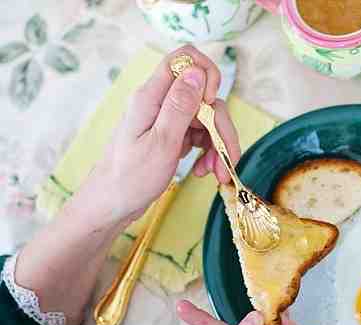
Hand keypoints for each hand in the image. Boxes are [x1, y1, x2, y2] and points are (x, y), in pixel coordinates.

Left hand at [84, 45, 240, 224]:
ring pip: (206, 118)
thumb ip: (179, 106)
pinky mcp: (172, 135)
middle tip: (225, 160)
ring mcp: (166, 119)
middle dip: (221, 127)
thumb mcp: (160, 143)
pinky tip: (204, 171)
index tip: (212, 105)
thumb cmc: (130, 178)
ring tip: (215, 173)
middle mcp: (159, 103)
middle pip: (204, 96)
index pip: (183, 59)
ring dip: (218, 145)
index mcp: (151, 97)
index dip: (206, 74)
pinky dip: (208, 152)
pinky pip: (200, 134)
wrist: (112, 205)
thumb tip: (198, 73)